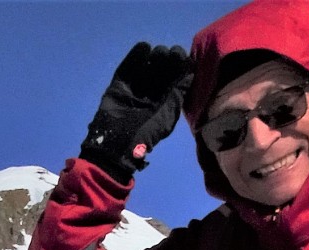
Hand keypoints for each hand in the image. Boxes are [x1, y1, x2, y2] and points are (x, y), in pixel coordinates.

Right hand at [79, 43, 193, 182]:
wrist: (118, 141)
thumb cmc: (147, 131)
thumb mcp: (169, 114)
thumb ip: (180, 92)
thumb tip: (191, 71)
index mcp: (167, 97)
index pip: (176, 75)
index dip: (180, 63)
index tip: (181, 57)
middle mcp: (153, 89)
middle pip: (163, 66)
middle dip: (168, 57)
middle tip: (168, 55)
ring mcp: (136, 85)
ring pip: (148, 63)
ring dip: (154, 55)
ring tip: (156, 55)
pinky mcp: (120, 82)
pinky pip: (128, 65)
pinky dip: (136, 55)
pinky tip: (144, 48)